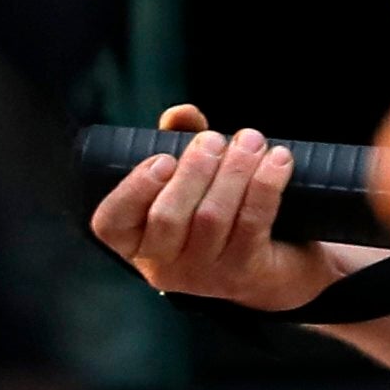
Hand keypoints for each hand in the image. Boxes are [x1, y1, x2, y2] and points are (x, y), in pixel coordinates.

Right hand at [87, 104, 363, 308]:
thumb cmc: (219, 209)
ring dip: (234, 170)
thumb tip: (181, 114)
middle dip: (194, 170)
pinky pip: (252, 222)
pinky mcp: (246, 272)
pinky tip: (277, 160)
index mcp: (137, 242)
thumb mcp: (192, 178)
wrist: (276, 263)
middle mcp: (164, 266)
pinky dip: (266, 184)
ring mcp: (205, 275)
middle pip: (167, 217)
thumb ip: (178, 141)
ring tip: (251, 141)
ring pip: (211, 218)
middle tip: (215, 140)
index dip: (134, 188)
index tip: (163, 158)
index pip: (111, 223)